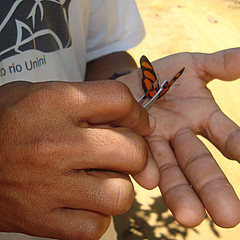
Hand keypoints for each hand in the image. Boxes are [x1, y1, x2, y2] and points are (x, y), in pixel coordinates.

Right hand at [0, 80, 156, 238]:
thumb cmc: (9, 120)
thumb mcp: (45, 96)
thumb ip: (92, 106)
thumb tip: (138, 126)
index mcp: (53, 103)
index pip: (119, 100)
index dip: (139, 113)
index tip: (141, 124)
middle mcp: (53, 143)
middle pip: (131, 151)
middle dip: (137, 153)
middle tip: (126, 154)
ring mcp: (46, 186)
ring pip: (120, 195)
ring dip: (119, 187)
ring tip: (102, 179)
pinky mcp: (39, 221)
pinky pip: (95, 226)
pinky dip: (97, 214)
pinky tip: (83, 200)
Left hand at [120, 48, 239, 227]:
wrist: (130, 81)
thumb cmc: (163, 75)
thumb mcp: (192, 66)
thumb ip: (221, 64)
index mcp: (200, 118)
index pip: (225, 135)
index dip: (237, 145)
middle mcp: (180, 136)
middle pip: (198, 164)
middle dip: (211, 188)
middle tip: (228, 218)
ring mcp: (155, 143)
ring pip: (169, 170)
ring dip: (179, 192)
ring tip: (190, 217)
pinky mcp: (131, 144)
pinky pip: (138, 157)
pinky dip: (144, 169)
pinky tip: (149, 180)